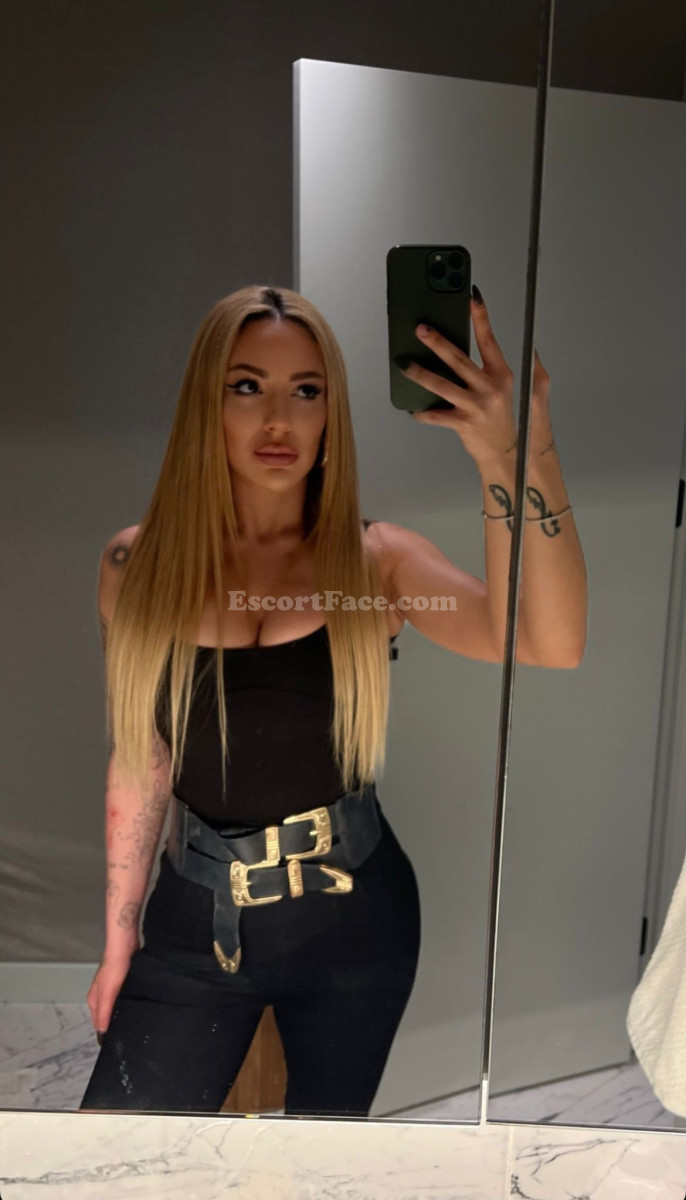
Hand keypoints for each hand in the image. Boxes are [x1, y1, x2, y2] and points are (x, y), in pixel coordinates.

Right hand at [86, 950, 135, 1043]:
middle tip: (127, 1035)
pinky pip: (124, 999)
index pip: (98, 1023)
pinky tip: (136, 1007)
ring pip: (116, 1008)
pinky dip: (129, 1004)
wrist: (125, 946)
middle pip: (107, 1016)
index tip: (115, 1043)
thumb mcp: (107, 993)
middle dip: (115, 1025)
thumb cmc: (114, 966)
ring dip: (123, 1014)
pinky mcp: (123, 984)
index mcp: (94, 1000)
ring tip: (133, 1024)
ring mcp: (112, 990)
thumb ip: (104, 1012)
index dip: (105, 1033)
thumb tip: (102, 1032)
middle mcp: (101, 996)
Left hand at [401, 291, 550, 465]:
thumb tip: (532, 348)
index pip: (489, 340)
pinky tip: (411, 408)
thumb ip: (531, 369)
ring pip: (442, 385)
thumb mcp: (525, 390)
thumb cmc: (507, 420)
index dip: (481, 318)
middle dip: (438, 341)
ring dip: (420, 374)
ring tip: (404, 364)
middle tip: (421, 328)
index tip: (471, 297)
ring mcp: (475, 405)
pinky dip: (421, 412)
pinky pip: (435, 415)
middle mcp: (489, 388)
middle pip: (459, 359)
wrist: (506, 454)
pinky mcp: (462, 423)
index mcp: (501, 374)